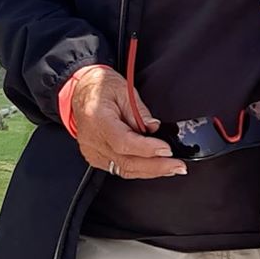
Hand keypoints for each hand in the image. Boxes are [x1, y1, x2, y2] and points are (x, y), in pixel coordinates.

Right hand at [69, 65, 184, 178]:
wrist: (81, 91)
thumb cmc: (99, 87)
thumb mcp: (123, 89)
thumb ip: (139, 110)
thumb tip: (154, 127)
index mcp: (97, 119)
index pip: (123, 142)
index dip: (146, 149)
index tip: (166, 150)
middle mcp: (92, 139)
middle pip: (126, 161)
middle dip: (156, 166)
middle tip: (178, 166)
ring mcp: (93, 151)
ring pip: (124, 169)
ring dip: (150, 171)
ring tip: (172, 168)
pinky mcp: (96, 157)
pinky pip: (119, 168)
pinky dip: (139, 169)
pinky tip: (155, 168)